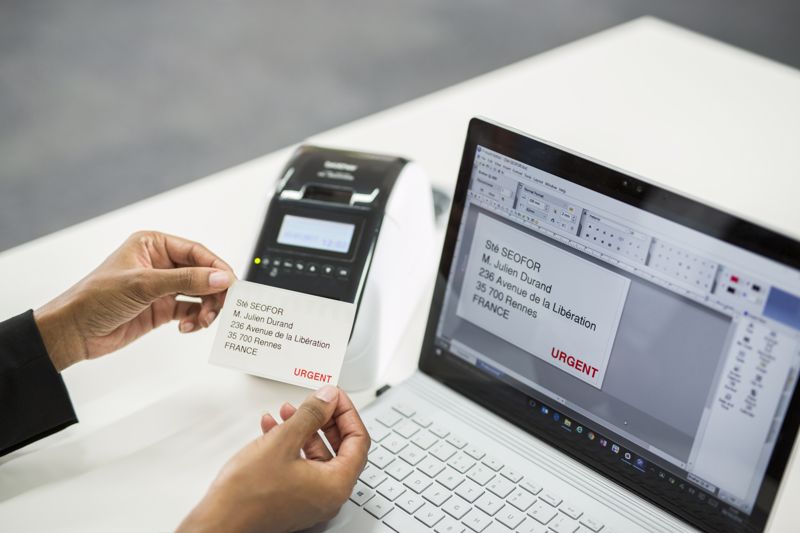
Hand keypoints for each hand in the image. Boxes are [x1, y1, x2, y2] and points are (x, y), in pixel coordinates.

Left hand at [34, 231, 234, 370]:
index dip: (217, 268)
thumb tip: (221, 278)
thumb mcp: (144, 284)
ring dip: (206, 307)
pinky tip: (187, 327)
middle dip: (214, 291)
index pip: (196, 252)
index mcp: (153, 245)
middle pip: (203, 273)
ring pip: (200, 293)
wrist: (73, 331)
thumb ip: (186, 280)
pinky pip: (190, 310)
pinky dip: (195, 319)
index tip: (231, 284)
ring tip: (203, 321)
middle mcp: (160, 263)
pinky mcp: (162, 308)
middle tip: (224, 306)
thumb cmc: (95, 298)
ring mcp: (162, 287)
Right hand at [178, 386, 369, 532]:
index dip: (347, 412)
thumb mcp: (283, 441)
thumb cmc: (247, 495)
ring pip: (317, 455)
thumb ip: (311, 414)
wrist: (219, 522)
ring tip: (288, 411)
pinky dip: (291, 445)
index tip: (335, 396)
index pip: (358, 440)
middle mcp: (328, 496)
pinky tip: (274, 429)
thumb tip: (328, 398)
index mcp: (336, 484)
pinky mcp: (293, 500)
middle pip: (340, 447)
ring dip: (303, 429)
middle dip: (324, 419)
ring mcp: (310, 500)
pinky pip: (301, 466)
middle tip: (316, 401)